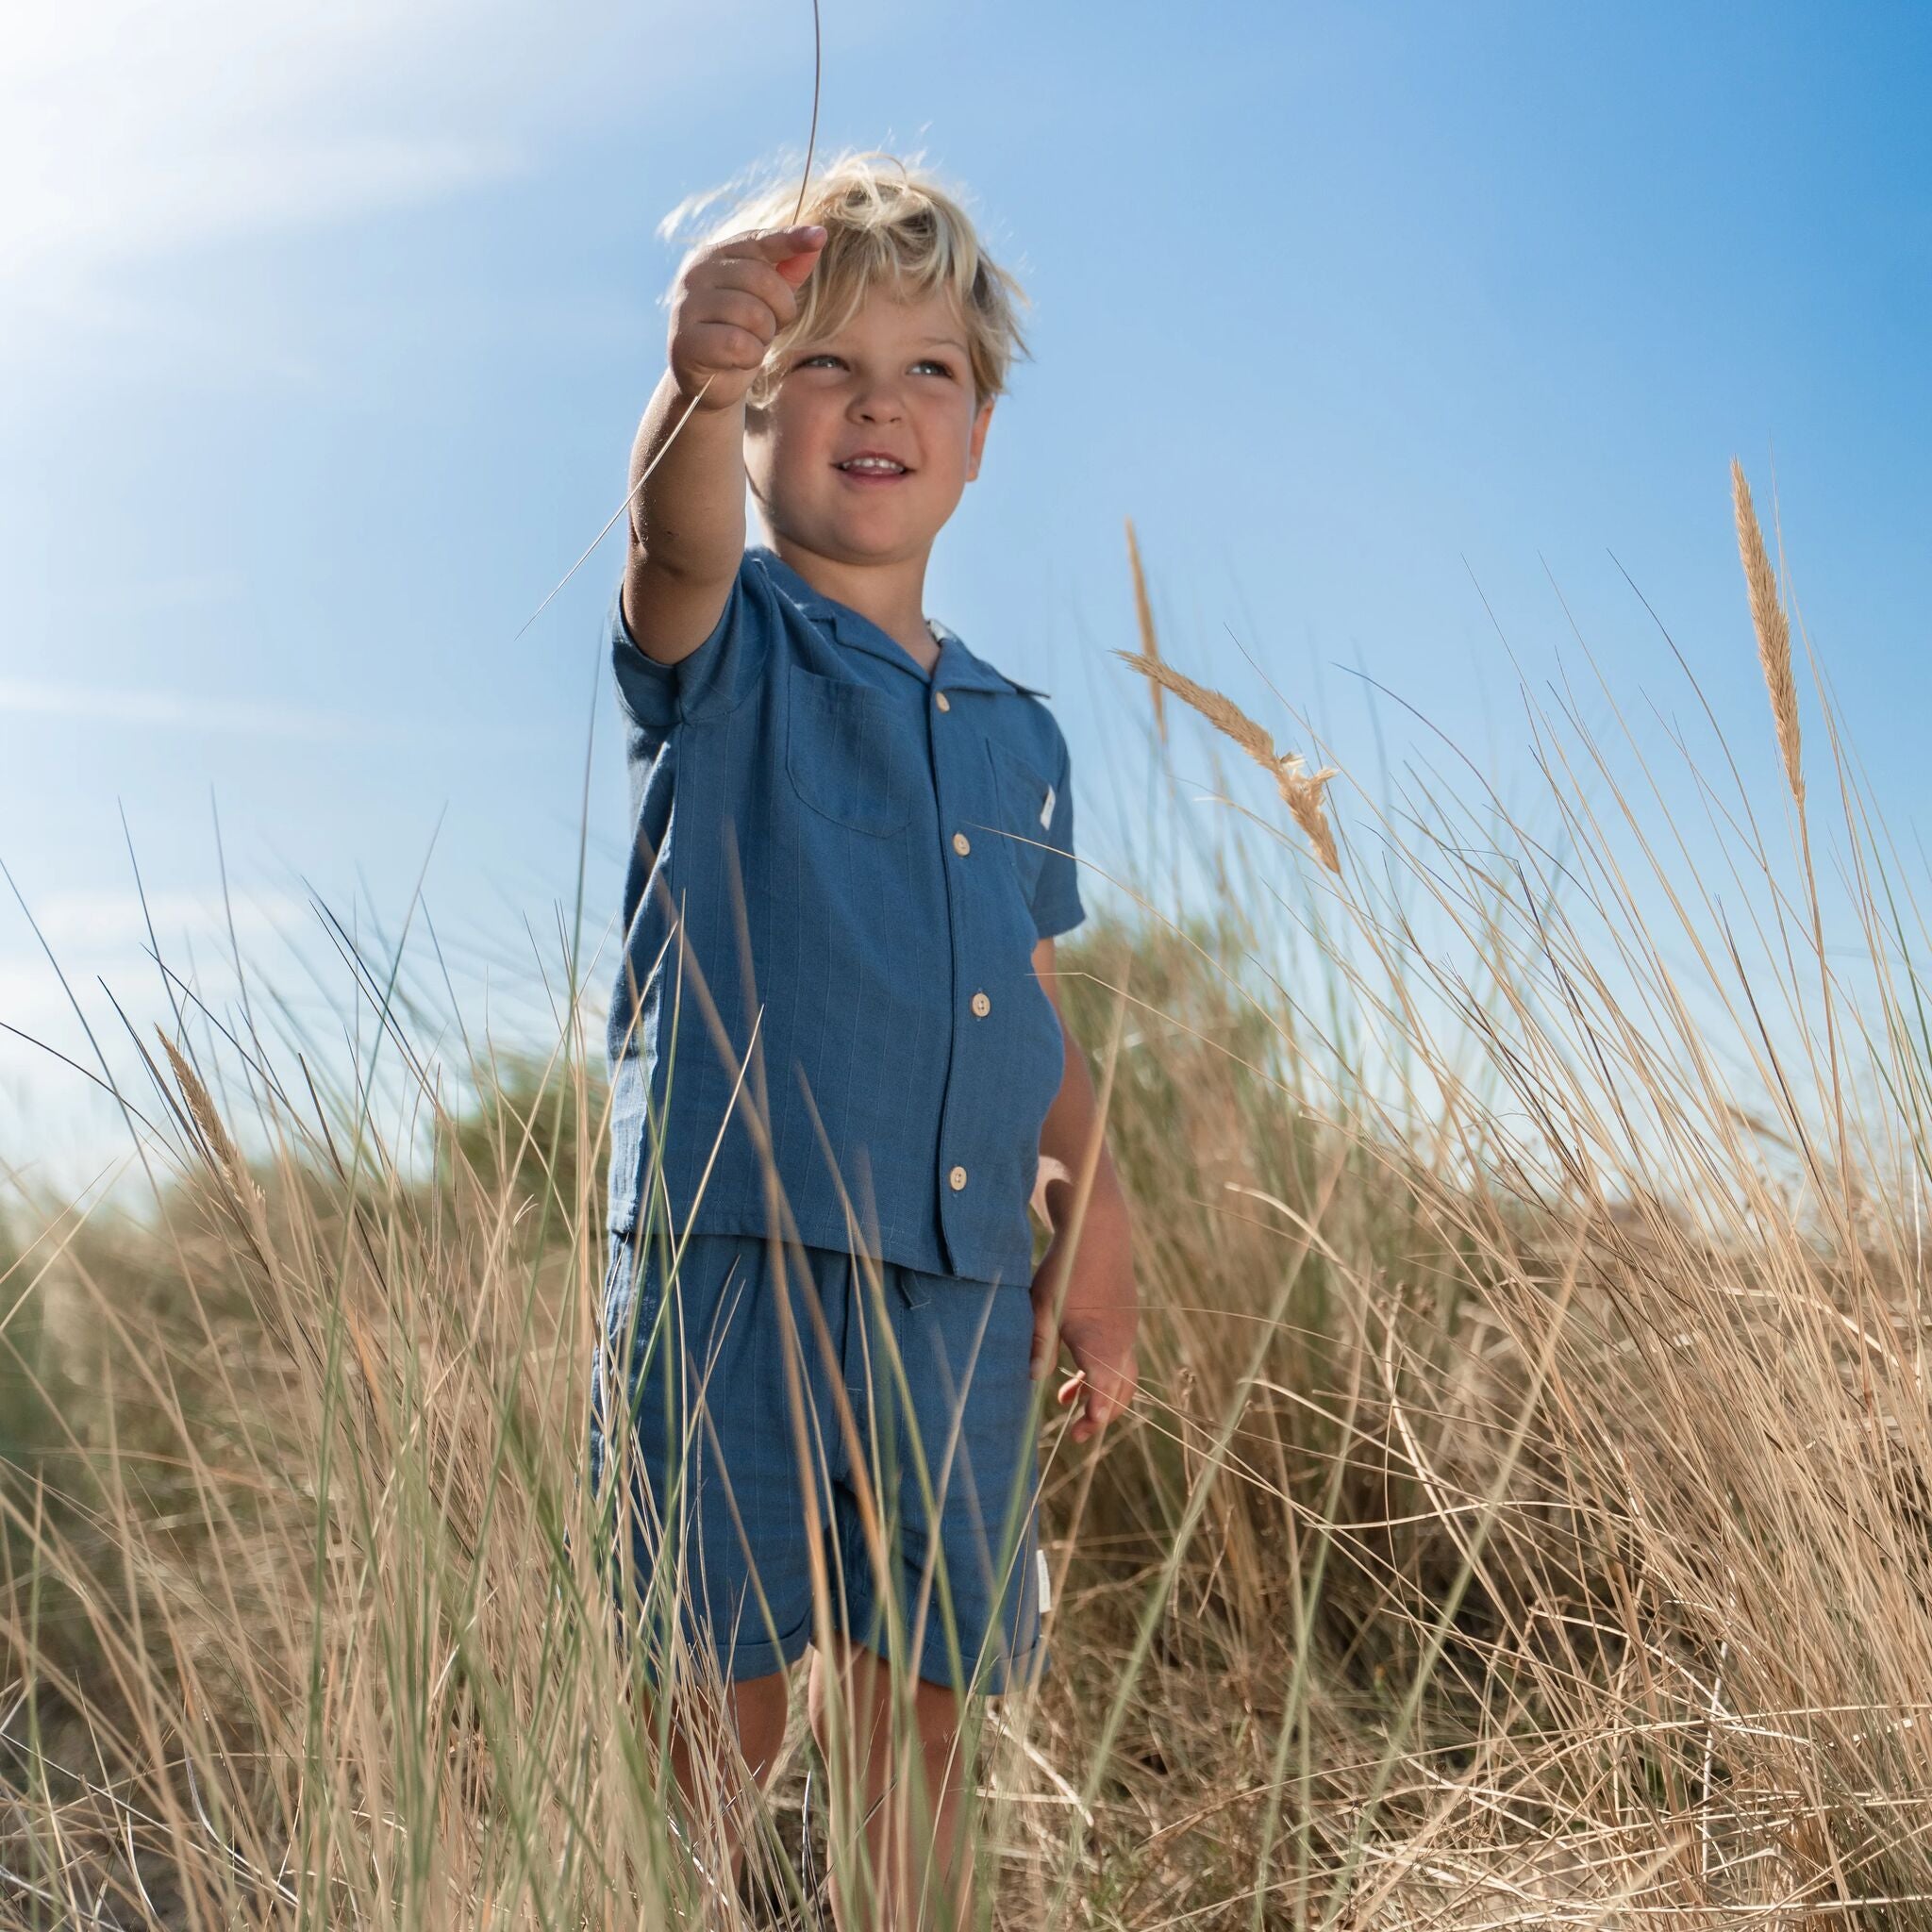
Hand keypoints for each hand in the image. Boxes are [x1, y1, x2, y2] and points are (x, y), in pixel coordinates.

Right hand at [667, 223, 826, 412]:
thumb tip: (817, 236)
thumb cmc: (739, 334)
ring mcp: (687, 306)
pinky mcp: (686, 341)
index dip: (790, 240)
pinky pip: (739, 344)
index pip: (758, 241)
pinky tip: (738, 360)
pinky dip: (750, 356)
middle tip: (770, 328)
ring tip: (750, 342)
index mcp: (716, 256)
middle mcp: (697, 274)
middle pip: (763, 280)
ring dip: (763, 337)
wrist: (706, 381)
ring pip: (754, 314)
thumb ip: (788, 271)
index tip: (819, 237)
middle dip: (781, 310)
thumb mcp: (768, 301)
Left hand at [1029, 1226, 1138, 1445]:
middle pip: (1118, 1391)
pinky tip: (1073, 1378)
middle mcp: (1118, 1340)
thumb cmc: (1066, 1266)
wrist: (1097, 1231)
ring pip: (1121, 1376)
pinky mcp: (1125, 1323)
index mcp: (1097, 1339)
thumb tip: (1031, 1380)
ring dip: (1099, 1394)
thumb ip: (1038, 1343)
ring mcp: (1126, 1332)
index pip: (1105, 1388)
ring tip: (1067, 1404)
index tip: (1085, 1430)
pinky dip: (1102, 1375)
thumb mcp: (1042, 1305)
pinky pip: (1119, 1360)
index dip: (1097, 1413)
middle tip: (1076, 1435)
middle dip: (1099, 1415)